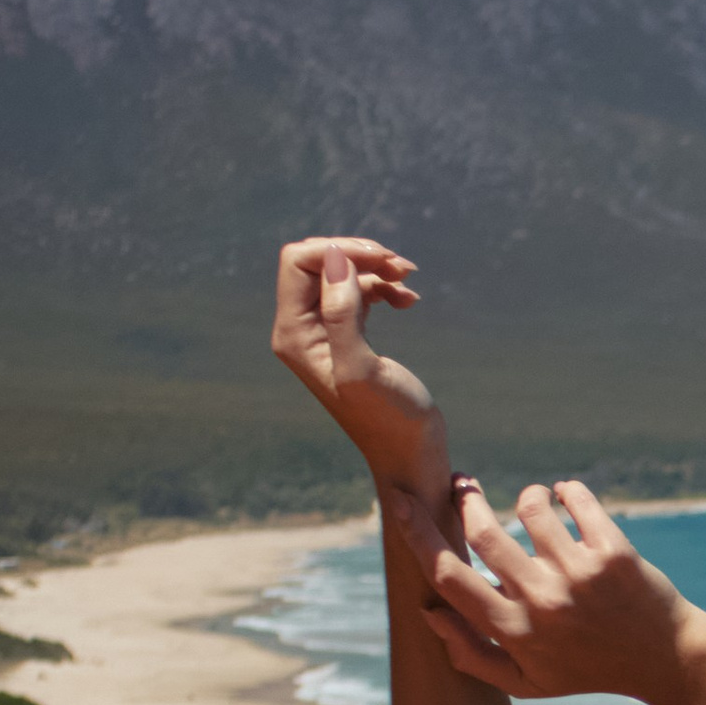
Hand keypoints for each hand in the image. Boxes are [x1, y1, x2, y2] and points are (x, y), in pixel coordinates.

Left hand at [271, 236, 443, 490]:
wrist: (411, 453)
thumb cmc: (388, 419)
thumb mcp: (362, 367)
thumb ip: (343, 312)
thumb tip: (334, 257)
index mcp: (294, 335)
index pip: (298, 262)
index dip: (338, 251)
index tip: (380, 262)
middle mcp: (303, 330)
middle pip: (318, 261)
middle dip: (358, 255)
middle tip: (399, 266)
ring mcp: (326, 331)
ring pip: (342, 272)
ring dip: (376, 268)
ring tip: (408, 278)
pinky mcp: (351, 335)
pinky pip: (360, 291)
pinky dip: (385, 287)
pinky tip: (410, 300)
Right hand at [397, 478, 696, 704]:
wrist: (665, 660)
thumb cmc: (587, 669)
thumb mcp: (527, 682)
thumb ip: (472, 654)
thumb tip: (428, 612)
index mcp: (514, 632)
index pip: (449, 576)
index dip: (416, 534)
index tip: (399, 502)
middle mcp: (543, 602)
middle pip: (483, 533)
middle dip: (464, 499)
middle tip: (462, 485)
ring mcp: (581, 576)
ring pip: (530, 507)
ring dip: (525, 495)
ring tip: (532, 500)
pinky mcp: (615, 553)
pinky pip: (577, 500)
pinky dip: (566, 490)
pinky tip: (565, 496)